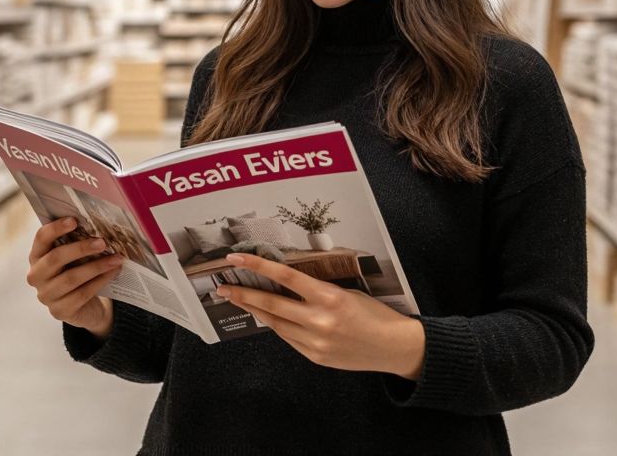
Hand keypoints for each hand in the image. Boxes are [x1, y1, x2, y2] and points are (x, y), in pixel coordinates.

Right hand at [26, 217, 124, 336]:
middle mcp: (36, 276)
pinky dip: (100, 281)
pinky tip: (113, 272)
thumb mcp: (74, 257)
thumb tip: (99, 225)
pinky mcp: (59, 311)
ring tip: (116, 258)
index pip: (41, 238)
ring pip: (71, 278)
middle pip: (55, 258)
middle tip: (103, 242)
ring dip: (97, 266)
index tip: (74, 220)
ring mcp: (46, 296)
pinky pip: (82, 294)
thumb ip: (77, 243)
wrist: (84, 307)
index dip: (56, 228)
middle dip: (81, 248)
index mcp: (37, 256)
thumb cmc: (77, 273)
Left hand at [217, 253, 424, 379]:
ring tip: (239, 300)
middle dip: (243, 294)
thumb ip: (317, 291)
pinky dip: (278, 326)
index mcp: (329, 297)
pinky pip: (289, 339)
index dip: (259, 265)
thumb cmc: (375, 314)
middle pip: (271, 304)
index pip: (286, 277)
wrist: (394, 347)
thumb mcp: (347, 292)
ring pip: (275, 324)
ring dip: (255, 311)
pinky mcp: (315, 357)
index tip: (237, 259)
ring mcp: (315, 342)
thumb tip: (287, 285)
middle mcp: (319, 320)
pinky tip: (269, 318)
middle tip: (223, 287)